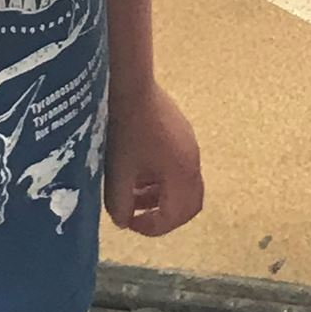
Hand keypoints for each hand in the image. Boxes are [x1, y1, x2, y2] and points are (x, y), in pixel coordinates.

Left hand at [103, 84, 203, 238]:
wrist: (130, 84)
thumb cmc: (125, 129)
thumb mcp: (117, 172)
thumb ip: (120, 203)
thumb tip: (123, 221)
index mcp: (182, 173)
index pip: (178, 214)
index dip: (155, 227)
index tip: (131, 225)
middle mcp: (192, 160)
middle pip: (189, 202)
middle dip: (164, 215)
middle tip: (140, 217)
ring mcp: (189, 143)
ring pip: (182, 182)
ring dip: (160, 195)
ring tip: (132, 194)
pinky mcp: (181, 130)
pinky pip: (178, 164)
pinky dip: (161, 177)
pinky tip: (137, 170)